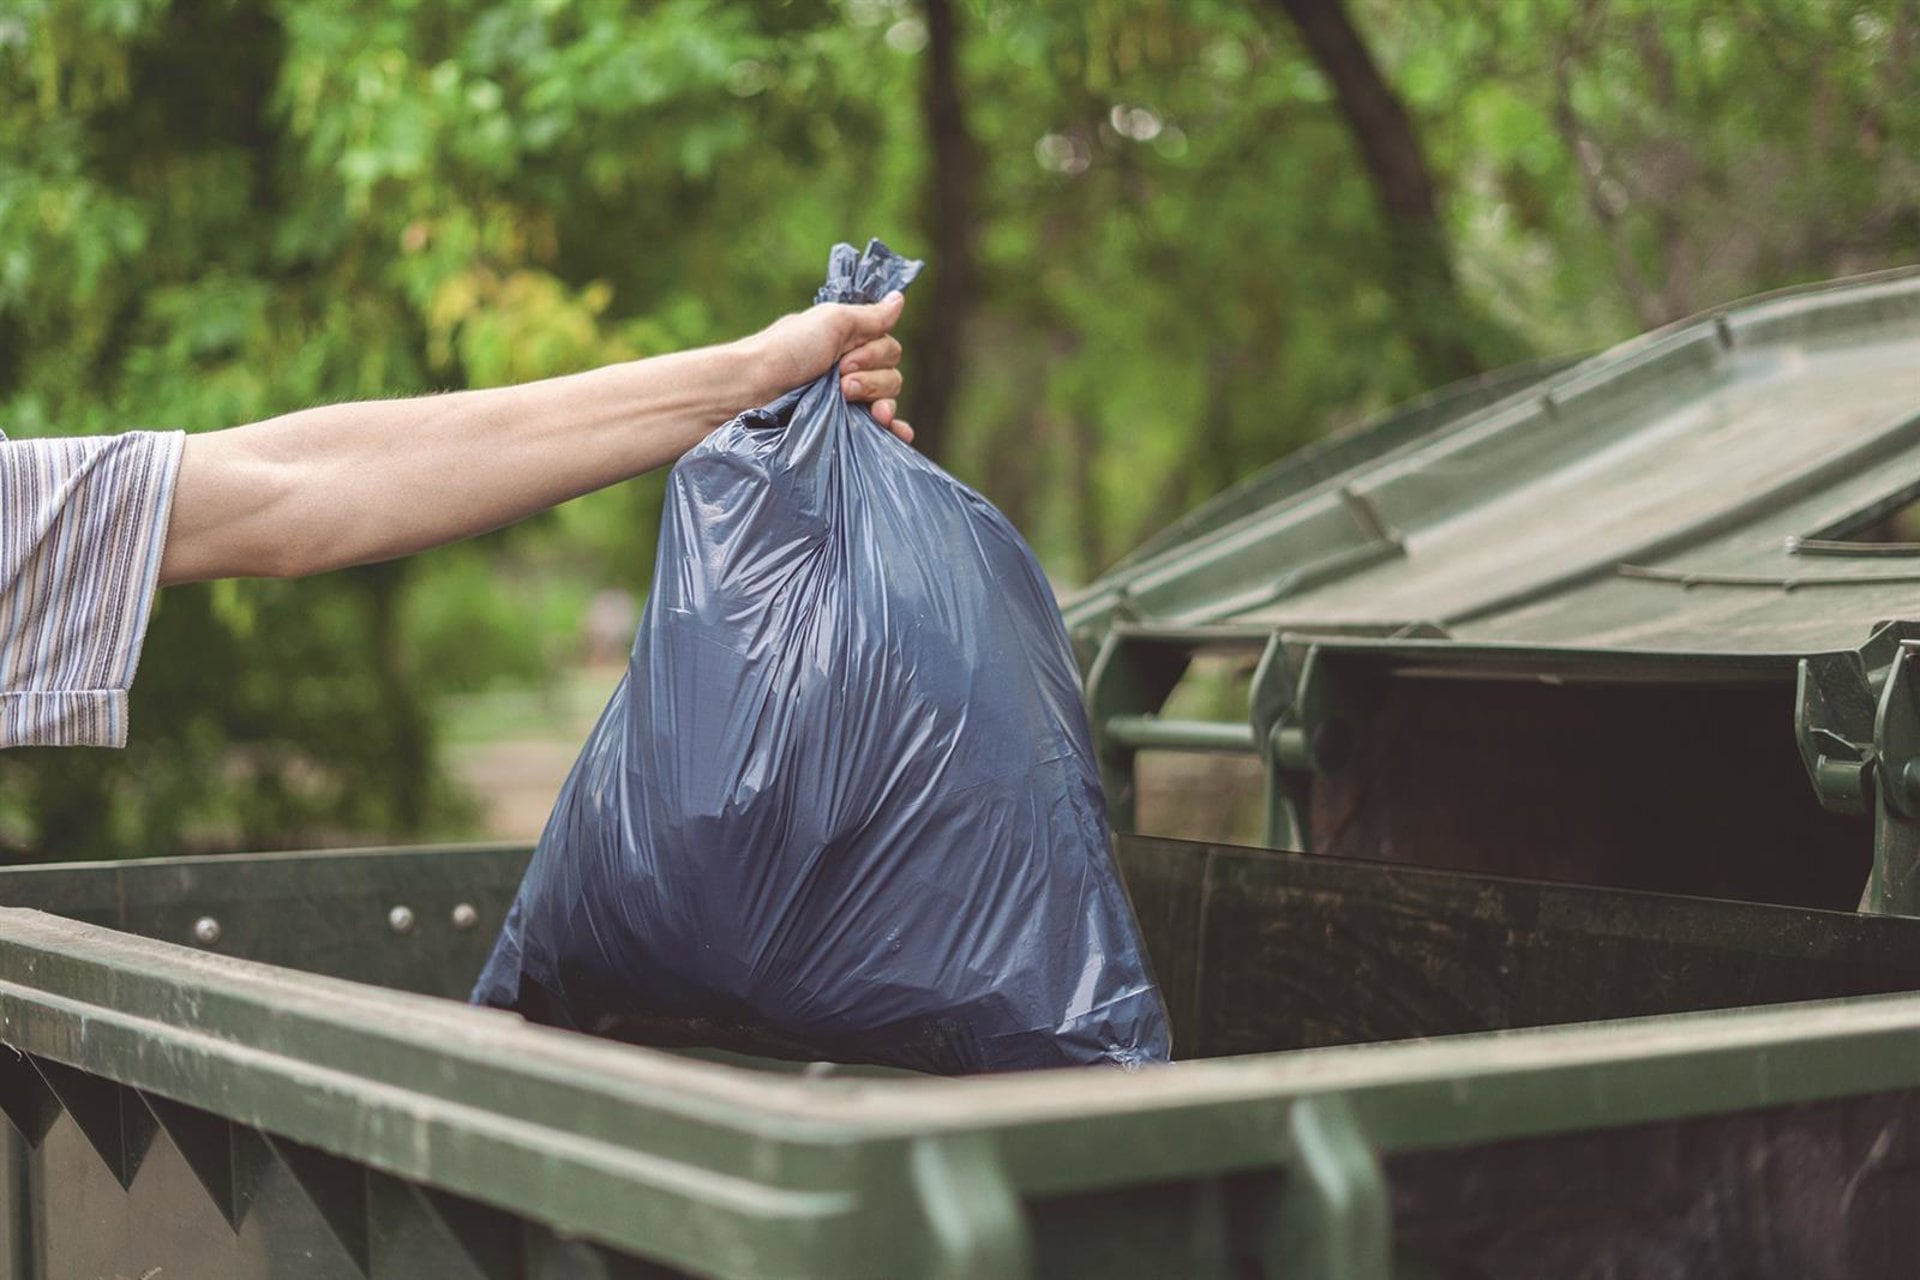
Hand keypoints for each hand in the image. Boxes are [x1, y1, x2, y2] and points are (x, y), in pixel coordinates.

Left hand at [745, 292, 913, 442]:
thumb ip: (869, 316)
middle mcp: (850, 372)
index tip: (844, 359)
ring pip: (888, 402)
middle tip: (840, 383)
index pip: (889, 349)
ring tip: (849, 404)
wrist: (752, 392)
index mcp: (848, 344)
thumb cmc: (786, 352)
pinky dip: (894, 430)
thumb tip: (900, 298)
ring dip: (878, 402)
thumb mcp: (830, 322)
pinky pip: (882, 431)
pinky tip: (897, 435)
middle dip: (871, 380)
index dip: (874, 355)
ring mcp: (846, 403)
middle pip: (892, 376)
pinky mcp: (842, 429)